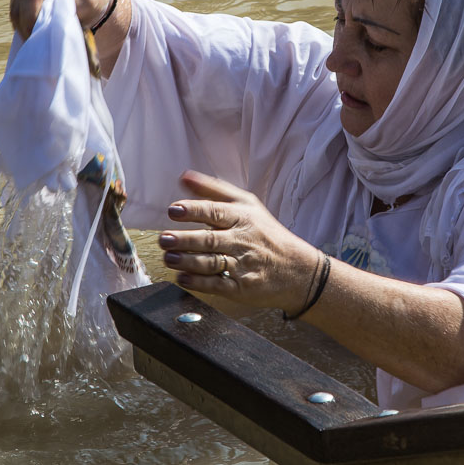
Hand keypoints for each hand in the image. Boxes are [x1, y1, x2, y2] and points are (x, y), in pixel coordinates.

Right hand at [9, 0, 112, 38]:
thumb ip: (70, 5)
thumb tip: (52, 16)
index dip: (31, 14)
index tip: (38, 32)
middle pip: (20, 0)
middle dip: (26, 23)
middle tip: (36, 42)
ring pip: (15, 8)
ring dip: (22, 26)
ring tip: (35, 40)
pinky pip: (16, 12)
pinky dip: (22, 25)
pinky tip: (32, 34)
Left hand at [159, 170, 324, 313]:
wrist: (298, 270)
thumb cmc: (266, 233)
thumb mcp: (246, 204)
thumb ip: (213, 189)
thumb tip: (183, 176)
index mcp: (243, 217)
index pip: (215, 211)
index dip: (193, 210)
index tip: (174, 210)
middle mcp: (243, 240)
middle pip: (210, 239)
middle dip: (185, 239)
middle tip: (164, 239)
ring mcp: (244, 265)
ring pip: (212, 263)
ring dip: (187, 261)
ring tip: (168, 258)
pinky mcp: (243, 288)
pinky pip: (218, 285)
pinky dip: (199, 283)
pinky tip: (182, 278)